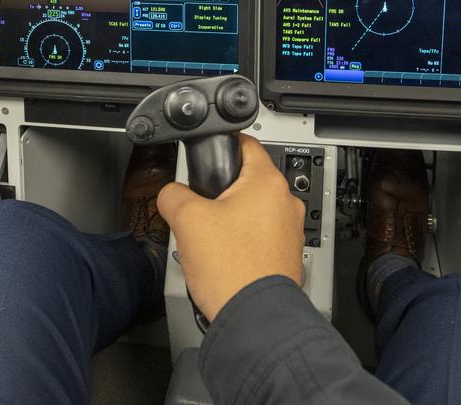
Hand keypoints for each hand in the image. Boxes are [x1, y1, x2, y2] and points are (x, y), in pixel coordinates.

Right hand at [158, 134, 305, 320]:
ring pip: (253, 212)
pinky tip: (226, 259)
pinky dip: (243, 243)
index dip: (223, 145)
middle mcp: (286, 202)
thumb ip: (173, 194)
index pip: (247, 143)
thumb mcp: (186, 220)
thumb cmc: (233, 270)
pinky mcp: (287, 254)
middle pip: (247, 181)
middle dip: (222, 193)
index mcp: (267, 183)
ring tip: (213, 241)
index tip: (212, 152)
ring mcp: (290, 230)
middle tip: (202, 209)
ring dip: (232, 220)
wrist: (254, 317)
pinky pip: (261, 237)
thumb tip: (171, 193)